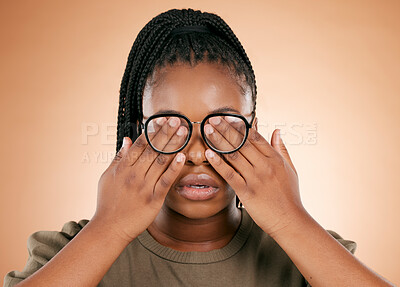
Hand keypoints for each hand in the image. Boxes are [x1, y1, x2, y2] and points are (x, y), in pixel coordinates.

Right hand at [93, 117, 187, 242]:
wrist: (109, 228)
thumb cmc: (107, 202)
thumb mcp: (107, 177)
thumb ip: (118, 158)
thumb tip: (127, 140)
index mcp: (123, 167)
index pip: (141, 144)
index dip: (153, 130)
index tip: (163, 119)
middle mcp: (134, 174)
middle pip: (153, 149)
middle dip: (166, 133)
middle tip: (177, 120)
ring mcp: (144, 186)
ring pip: (162, 161)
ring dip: (174, 145)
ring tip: (183, 132)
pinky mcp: (154, 199)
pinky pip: (166, 181)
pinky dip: (175, 168)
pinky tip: (183, 156)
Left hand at [203, 116, 304, 235]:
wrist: (290, 221)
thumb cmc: (290, 196)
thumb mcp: (290, 169)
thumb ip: (281, 149)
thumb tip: (277, 130)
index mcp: (274, 158)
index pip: (254, 136)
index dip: (239, 125)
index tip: (227, 116)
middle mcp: (264, 166)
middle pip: (241, 143)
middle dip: (225, 129)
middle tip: (211, 119)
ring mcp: (255, 178)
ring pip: (233, 155)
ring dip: (218, 141)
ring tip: (207, 131)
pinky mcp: (247, 192)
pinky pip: (230, 174)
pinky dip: (218, 163)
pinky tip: (208, 153)